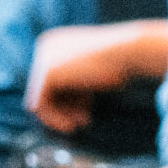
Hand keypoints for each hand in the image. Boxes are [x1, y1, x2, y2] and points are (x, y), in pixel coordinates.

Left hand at [25, 24, 153, 133]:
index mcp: (56, 41)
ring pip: (40, 98)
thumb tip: (66, 104)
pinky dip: (53, 118)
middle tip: (82, 122)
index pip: (54, 77)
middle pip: (45, 88)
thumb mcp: (96, 72)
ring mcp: (43, 57)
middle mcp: (45, 45)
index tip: (87, 109)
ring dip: (59, 116)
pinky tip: (71, 126)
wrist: (128, 51)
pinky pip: (40, 104)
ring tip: (78, 125)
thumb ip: (78, 82)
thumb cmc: (121, 61)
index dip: (70, 97)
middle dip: (65, 107)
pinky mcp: (45, 72)